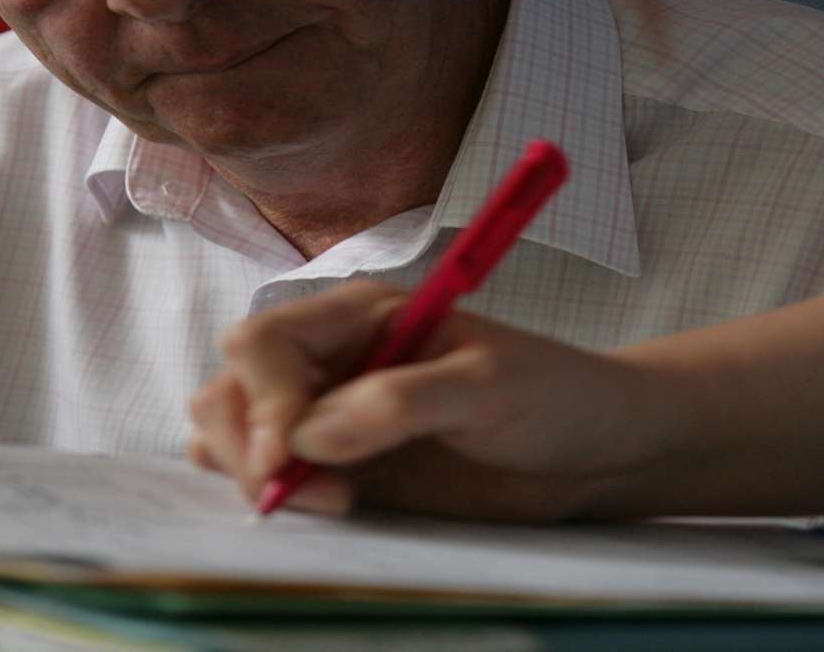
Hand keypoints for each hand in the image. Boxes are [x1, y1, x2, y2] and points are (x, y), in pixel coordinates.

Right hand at [187, 280, 667, 520]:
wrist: (594, 451)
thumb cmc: (553, 397)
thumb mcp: (489, 386)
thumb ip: (398, 402)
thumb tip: (305, 435)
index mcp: (361, 315)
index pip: (264, 341)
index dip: (259, 397)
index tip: (284, 452)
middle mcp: (332, 359)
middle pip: (230, 386)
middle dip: (243, 440)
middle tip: (294, 491)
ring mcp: (330, 416)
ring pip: (233, 433)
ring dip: (249, 470)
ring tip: (329, 500)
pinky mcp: (340, 469)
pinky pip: (269, 477)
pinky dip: (269, 494)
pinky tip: (326, 507)